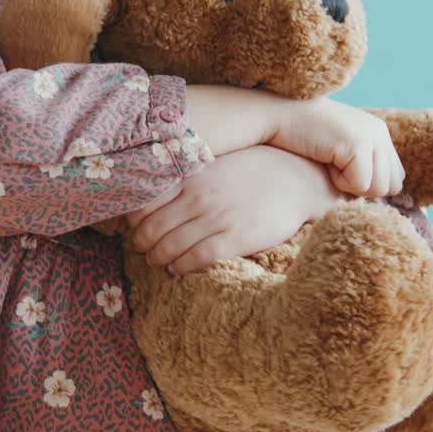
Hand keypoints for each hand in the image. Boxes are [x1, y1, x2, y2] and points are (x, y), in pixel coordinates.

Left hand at [124, 145, 351, 273]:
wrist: (297, 179)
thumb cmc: (254, 170)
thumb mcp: (216, 163)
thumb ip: (188, 174)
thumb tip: (157, 187)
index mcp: (192, 176)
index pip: (146, 202)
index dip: (134, 219)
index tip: (136, 226)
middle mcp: (199, 197)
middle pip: (152, 228)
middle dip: (142, 243)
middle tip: (142, 249)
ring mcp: (217, 217)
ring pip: (170, 246)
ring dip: (158, 258)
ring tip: (157, 261)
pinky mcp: (236, 237)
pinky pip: (197, 258)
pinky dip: (181, 266)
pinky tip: (177, 268)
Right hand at [268, 98, 404, 197]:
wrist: (274, 116)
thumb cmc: (299, 140)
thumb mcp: (337, 151)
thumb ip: (360, 168)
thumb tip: (379, 196)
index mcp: (378, 132)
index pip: (395, 179)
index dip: (368, 187)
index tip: (340, 172)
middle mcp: (379, 131)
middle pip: (390, 186)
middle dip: (361, 189)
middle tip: (334, 169)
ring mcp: (371, 136)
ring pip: (377, 188)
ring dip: (349, 185)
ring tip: (328, 163)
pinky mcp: (358, 143)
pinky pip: (359, 184)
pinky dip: (338, 181)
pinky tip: (323, 160)